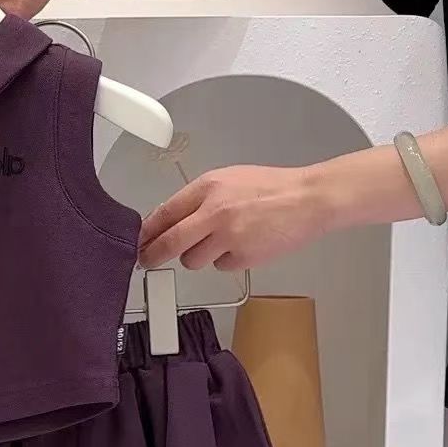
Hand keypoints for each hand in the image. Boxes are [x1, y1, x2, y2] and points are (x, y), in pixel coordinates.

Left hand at [138, 165, 325, 271]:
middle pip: (170, 243)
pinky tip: (244, 245)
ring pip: (192, 260)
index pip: (164, 213)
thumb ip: (199, 198)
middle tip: (147, 261)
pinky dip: (227, 260)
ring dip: (199, 256)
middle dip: (154, 255)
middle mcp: (214, 212)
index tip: (137, 241)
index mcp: (207, 187)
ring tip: (221, 241)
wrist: (309, 199)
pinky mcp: (243, 257)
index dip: (147, 232)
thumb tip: (169, 220)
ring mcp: (228, 236)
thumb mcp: (228, 181)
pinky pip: (220, 266)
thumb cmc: (270, 188)